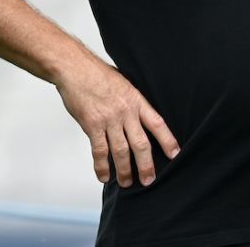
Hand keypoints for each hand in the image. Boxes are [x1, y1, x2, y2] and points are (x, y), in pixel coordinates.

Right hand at [55, 58, 179, 187]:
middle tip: (149, 180)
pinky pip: (99, 150)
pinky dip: (102, 166)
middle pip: (141, 144)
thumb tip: (137, 118)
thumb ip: (131, 101)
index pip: (157, 123)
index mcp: (135, 100)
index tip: (175, 154)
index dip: (167, 140)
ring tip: (126, 183)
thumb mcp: (123, 83)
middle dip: (146, 165)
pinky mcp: (92, 124)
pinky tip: (104, 176)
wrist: (74, 67)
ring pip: (121, 151)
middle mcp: (125, 111)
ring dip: (124, 170)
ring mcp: (109, 119)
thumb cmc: (96, 74)